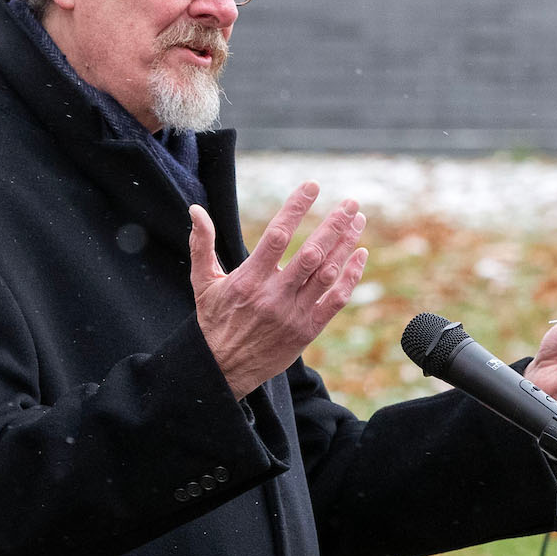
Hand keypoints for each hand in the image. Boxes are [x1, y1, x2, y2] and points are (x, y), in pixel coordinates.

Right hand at [189, 182, 367, 399]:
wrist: (223, 369)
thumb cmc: (214, 321)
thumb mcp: (203, 282)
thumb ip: (202, 244)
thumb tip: (196, 210)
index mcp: (248, 279)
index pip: (277, 235)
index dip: (296, 208)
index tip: (312, 186)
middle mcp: (274, 295)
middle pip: (312, 252)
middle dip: (334, 224)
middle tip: (351, 203)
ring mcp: (293, 313)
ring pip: (328, 273)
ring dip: (346, 244)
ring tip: (358, 221)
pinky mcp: (307, 330)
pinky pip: (336, 300)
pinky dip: (351, 277)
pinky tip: (360, 255)